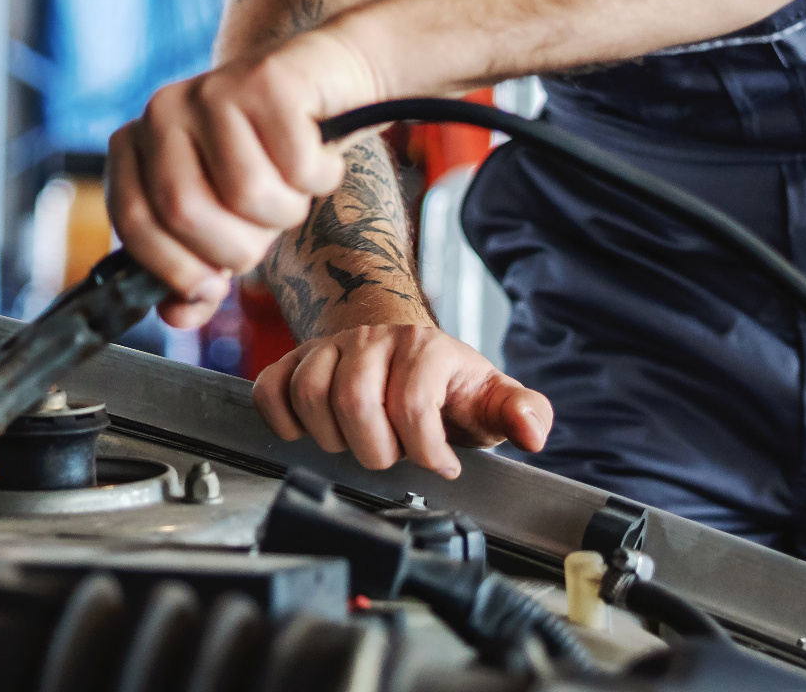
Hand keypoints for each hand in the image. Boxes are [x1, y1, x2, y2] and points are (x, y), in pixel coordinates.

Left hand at [107, 28, 386, 324]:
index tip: (212, 284)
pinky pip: (298, 164)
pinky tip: (318, 158)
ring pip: (247, 192)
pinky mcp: (266, 79)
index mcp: (135, 146)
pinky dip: (321, 177)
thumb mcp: (224, 223)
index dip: (175, 268)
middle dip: (236, 247)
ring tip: (293, 190)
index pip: (133, 222)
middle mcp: (162, 111)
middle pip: (184, 211)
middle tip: (262, 233)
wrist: (323, 83)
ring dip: (287, 211)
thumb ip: (195, 274)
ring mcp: (211, 89)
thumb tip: (176, 314)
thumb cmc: (265, 159)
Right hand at [254, 322, 550, 478]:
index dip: (426, 451)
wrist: (402, 347)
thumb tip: (533, 433)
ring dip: (332, 436)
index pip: (411, 405)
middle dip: (375, 449)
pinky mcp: (297, 359)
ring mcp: (332, 347)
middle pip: (353, 400)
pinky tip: (311, 432)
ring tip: (358, 443)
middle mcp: (375, 339)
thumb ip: (522, 412)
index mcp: (427, 348)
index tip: (441, 465)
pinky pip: (273, 389)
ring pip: (310, 392)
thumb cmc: (446, 384)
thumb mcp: (490, 397)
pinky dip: (285, 420)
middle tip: (394, 456)